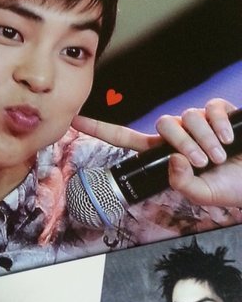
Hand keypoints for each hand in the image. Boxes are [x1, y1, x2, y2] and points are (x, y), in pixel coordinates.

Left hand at [72, 98, 241, 206]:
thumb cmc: (233, 188)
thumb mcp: (204, 194)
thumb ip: (183, 185)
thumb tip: (173, 160)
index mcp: (165, 154)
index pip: (126, 138)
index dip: (101, 129)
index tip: (76, 120)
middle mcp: (178, 135)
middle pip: (164, 123)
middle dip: (185, 143)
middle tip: (204, 161)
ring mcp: (197, 122)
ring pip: (187, 115)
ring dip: (205, 138)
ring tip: (220, 154)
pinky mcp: (218, 112)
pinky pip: (210, 106)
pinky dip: (220, 123)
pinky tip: (229, 137)